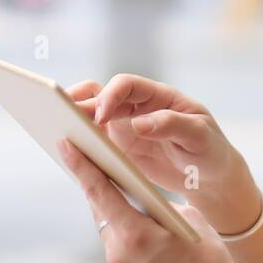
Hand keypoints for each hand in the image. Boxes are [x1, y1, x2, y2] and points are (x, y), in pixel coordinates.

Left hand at [56, 136, 260, 262]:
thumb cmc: (208, 255)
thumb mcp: (185, 217)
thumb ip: (153, 205)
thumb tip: (131, 194)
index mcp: (136, 234)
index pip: (100, 191)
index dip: (81, 166)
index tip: (66, 146)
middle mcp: (119, 257)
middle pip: (103, 216)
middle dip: (109, 201)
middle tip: (113, 183)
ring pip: (111, 241)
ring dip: (122, 231)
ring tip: (148, 234)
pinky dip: (128, 256)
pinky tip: (149, 259)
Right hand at [63, 75, 261, 233]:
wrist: (210, 176)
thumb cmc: (210, 150)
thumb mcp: (199, 137)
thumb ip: (172, 126)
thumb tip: (138, 123)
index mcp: (158, 97)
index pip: (126, 85)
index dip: (109, 95)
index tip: (100, 115)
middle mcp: (137, 107)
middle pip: (100, 94)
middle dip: (79, 100)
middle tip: (60, 113)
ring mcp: (125, 126)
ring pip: (91, 114)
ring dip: (72, 118)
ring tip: (52, 128)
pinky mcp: (118, 147)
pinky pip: (93, 139)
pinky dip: (78, 140)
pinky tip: (64, 150)